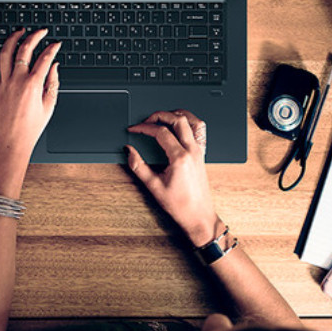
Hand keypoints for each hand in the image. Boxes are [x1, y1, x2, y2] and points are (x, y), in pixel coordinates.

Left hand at [0, 28, 60, 164]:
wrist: (11, 143)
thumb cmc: (30, 129)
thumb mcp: (49, 106)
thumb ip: (53, 83)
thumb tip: (54, 67)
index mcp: (33, 86)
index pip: (45, 59)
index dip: (52, 48)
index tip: (56, 44)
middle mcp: (17, 81)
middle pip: (25, 50)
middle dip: (34, 36)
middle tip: (41, 31)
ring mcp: (4, 83)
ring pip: (6, 53)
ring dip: (13, 38)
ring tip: (20, 31)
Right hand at [126, 109, 221, 246]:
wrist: (199, 216)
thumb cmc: (180, 205)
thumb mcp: (154, 187)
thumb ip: (139, 166)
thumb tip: (129, 151)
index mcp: (180, 158)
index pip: (160, 132)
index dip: (144, 127)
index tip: (134, 129)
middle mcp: (192, 151)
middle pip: (177, 119)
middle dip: (159, 115)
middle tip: (146, 121)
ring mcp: (199, 151)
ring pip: (191, 120)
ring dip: (175, 114)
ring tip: (161, 117)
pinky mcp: (201, 154)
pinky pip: (198, 129)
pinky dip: (188, 121)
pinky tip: (178, 125)